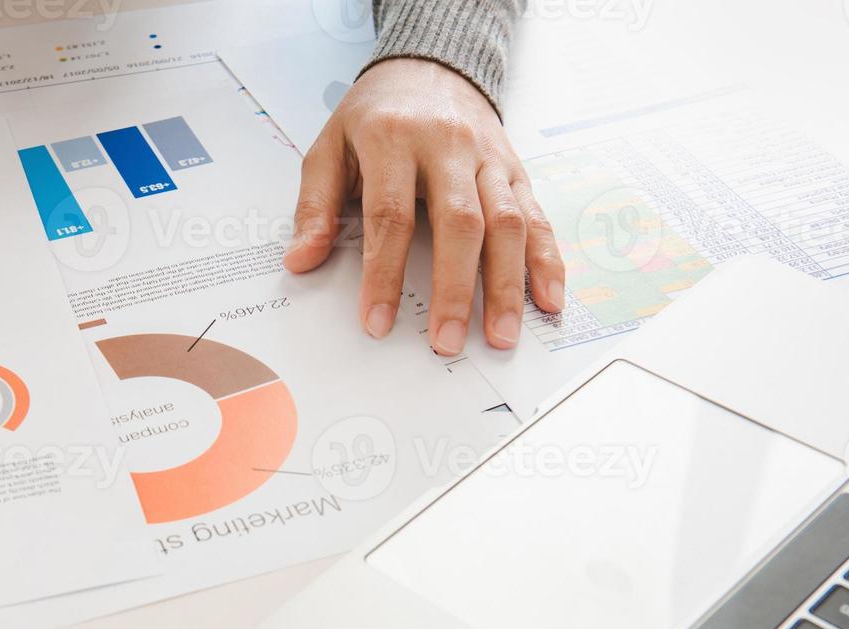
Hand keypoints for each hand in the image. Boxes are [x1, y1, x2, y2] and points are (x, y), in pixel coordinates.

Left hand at [283, 58, 565, 354]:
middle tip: (446, 341)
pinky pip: (537, 217)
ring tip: (502, 336)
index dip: (383, 273)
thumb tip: (300, 260)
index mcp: (393, 140)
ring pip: (507, 223)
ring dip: (507, 285)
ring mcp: (489, 159)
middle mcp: (449, 147)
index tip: (376, 322)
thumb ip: (315, 205)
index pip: (390, 216)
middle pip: (460, 224)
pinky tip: (547, 300)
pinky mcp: (515, 169)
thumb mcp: (330, 148)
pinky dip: (546, 261)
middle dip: (455, 289)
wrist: (429, 66)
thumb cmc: (375, 117)